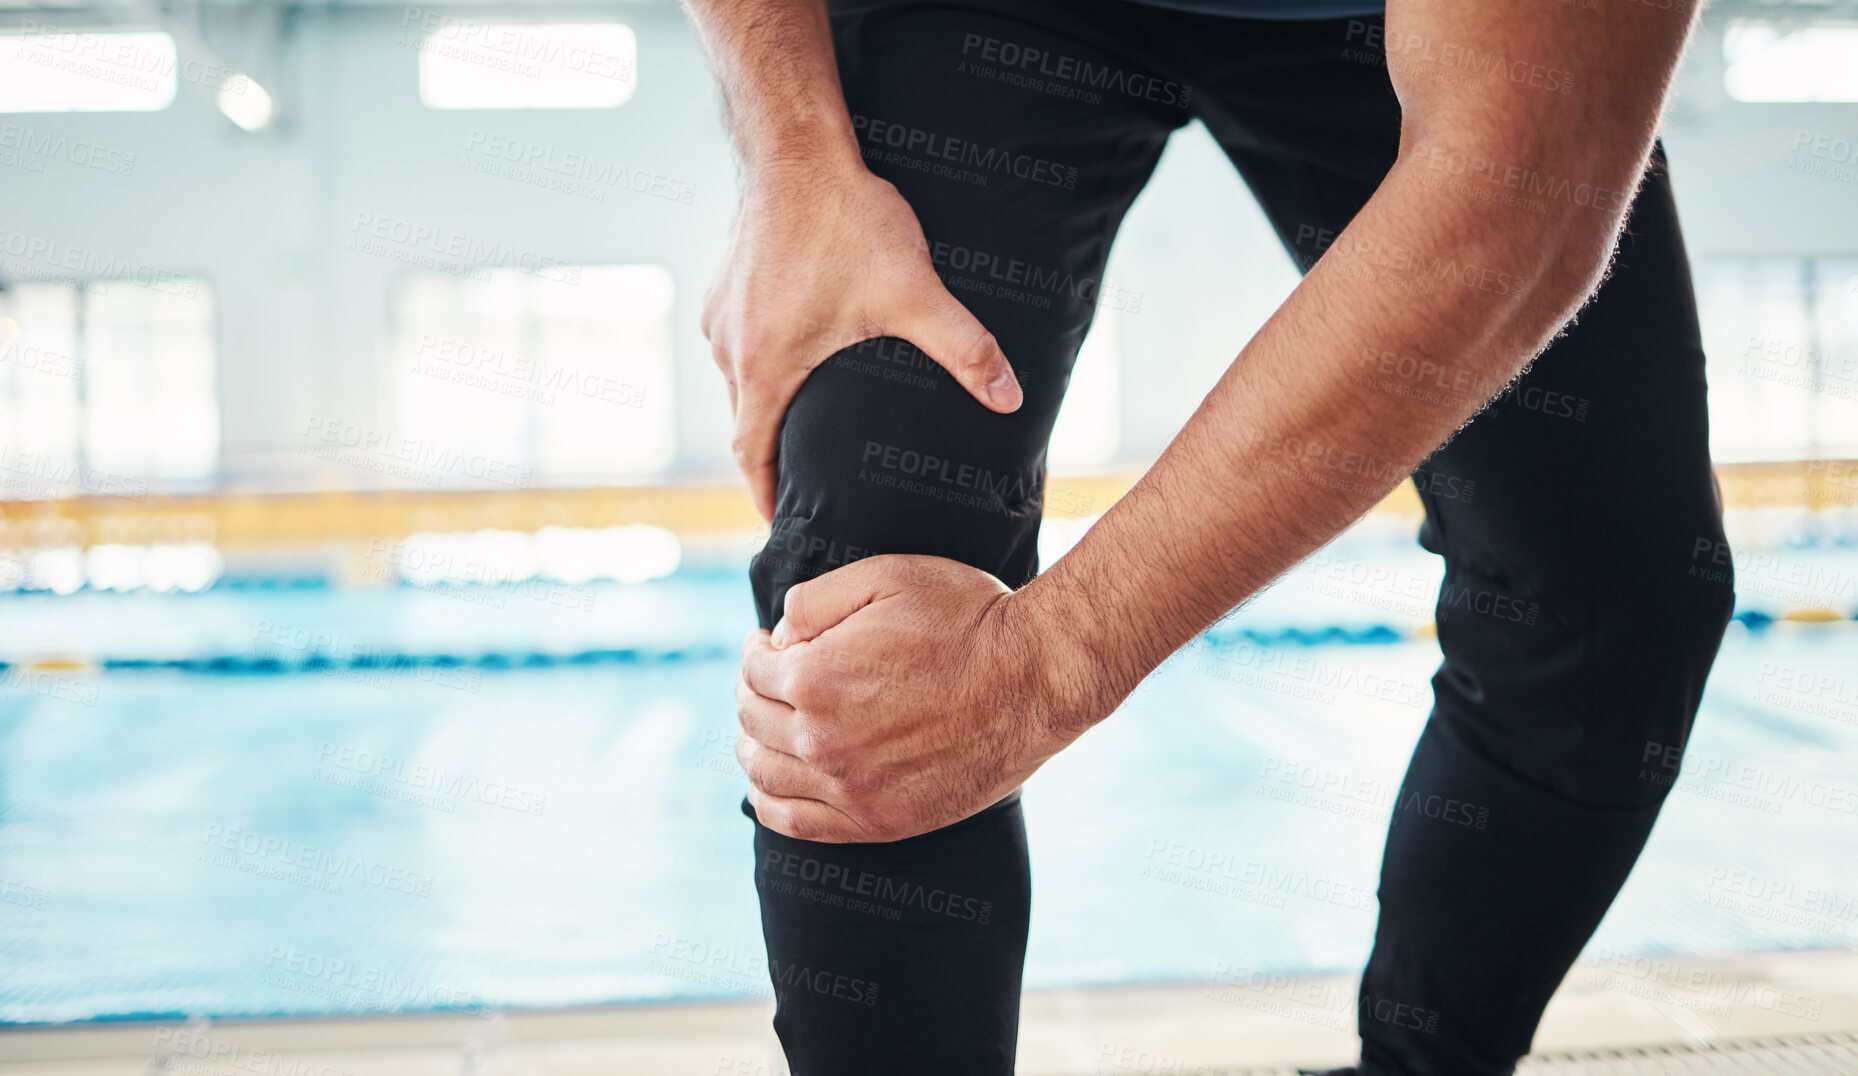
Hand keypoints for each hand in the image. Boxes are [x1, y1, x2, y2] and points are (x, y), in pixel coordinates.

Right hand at [700, 165, 1022, 521]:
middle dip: (775, 456)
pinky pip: (740, 342)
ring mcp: (723, 315)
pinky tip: (799, 356)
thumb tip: (1009, 398)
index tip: (783, 521)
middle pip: (745, 422)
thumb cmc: (844, 220)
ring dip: (769, 405)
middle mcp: (729, 348)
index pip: (750, 456)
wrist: (796, 148)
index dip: (766, 495)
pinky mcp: (726, 285)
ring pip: (740, 381)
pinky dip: (764, 362)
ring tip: (807, 425)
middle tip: (807, 482)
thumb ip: (964, 349)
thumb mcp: (912, 292)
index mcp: (762, 367)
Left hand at [735, 555, 1094, 841]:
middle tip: (769, 678)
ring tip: (766, 726)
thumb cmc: (968, 618)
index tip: (772, 643)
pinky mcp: (880, 820)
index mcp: (816, 678)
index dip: (759, 649)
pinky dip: (770, 803)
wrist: (1036, 678)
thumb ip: (814, 599)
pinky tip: (774, 783)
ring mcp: (851, 788)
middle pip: (753, 720)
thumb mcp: (887, 576)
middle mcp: (822, 741)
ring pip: (764, 774)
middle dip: (753, 692)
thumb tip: (778, 634)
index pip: (754, 668)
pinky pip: (796, 823)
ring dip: (753, 745)